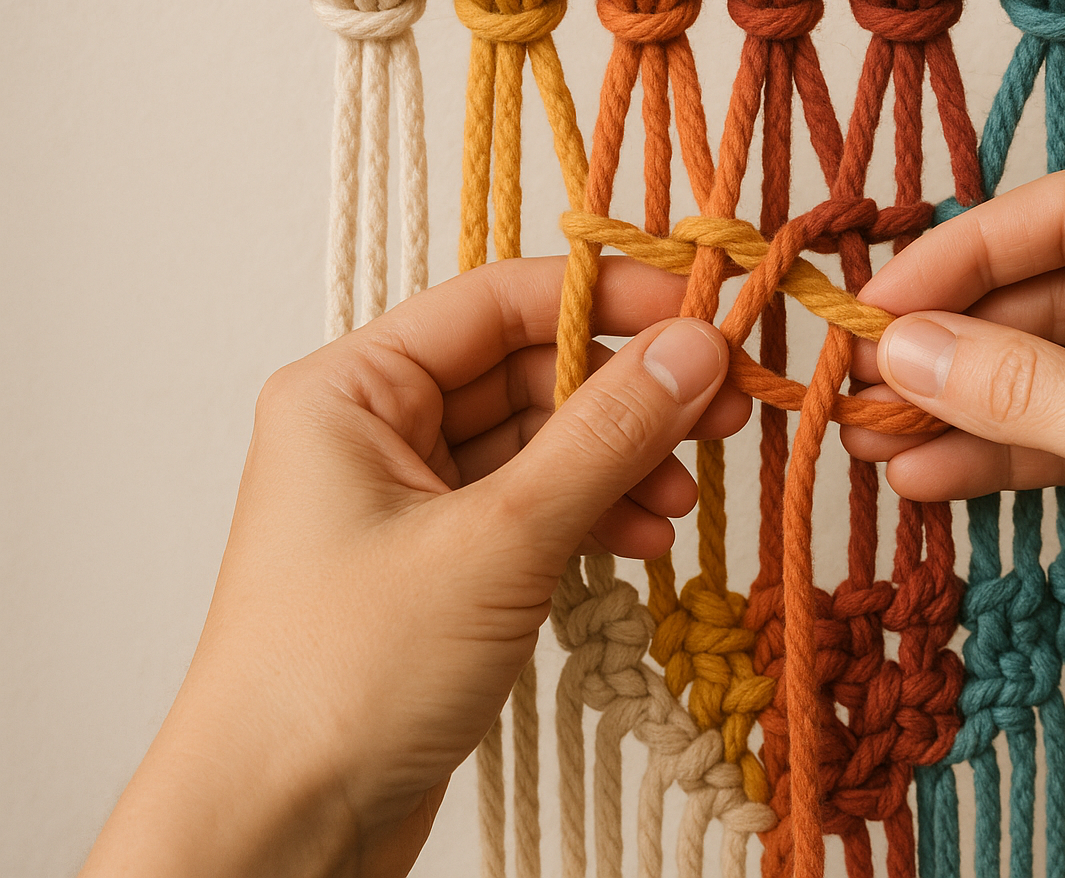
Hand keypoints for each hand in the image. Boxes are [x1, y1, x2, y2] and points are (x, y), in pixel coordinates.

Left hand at [79, 256, 747, 877]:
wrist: (280, 826)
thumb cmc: (346, 674)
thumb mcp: (498, 539)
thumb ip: (604, 436)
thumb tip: (694, 350)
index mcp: (352, 391)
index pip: (498, 303)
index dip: (607, 301)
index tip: (703, 317)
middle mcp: (374, 434)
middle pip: (526, 374)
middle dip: (625, 397)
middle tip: (721, 413)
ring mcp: (408, 505)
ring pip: (537, 448)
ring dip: (618, 465)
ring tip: (682, 499)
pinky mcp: (438, 569)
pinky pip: (531, 512)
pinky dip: (590, 519)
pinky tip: (641, 541)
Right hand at [844, 168, 1064, 873]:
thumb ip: (1026, 390)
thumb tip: (905, 351)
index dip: (963, 256)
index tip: (879, 302)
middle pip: (1052, 290)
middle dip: (956, 342)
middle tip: (864, 381)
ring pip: (1054, 365)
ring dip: (967, 403)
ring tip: (877, 439)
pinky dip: (1006, 451)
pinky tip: (933, 476)